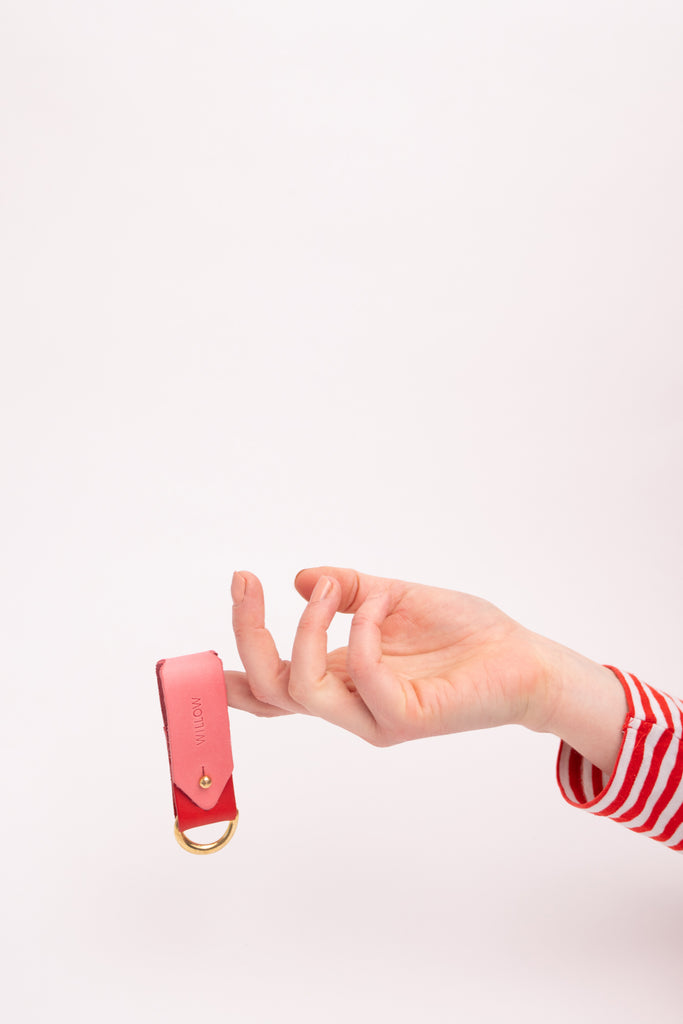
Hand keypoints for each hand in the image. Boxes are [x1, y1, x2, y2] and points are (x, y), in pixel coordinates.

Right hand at [224, 566, 554, 746]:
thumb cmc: (461, 633)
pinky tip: (383, 604)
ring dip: (305, 628)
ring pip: (301, 689)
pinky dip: (363, 630)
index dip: (229, 670)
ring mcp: (373, 716)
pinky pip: (362, 676)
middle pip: (268, 689)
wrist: (520, 657)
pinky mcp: (404, 718)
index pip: (272, 690)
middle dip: (247, 633)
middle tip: (245, 582)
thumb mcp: (391, 598)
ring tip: (330, 589)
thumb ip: (347, 590)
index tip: (212, 626)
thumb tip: (300, 578)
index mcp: (340, 679)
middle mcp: (349, 704)